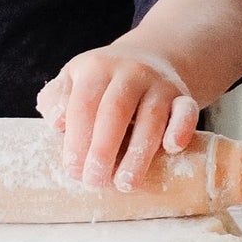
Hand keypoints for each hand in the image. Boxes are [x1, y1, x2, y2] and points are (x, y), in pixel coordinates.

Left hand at [36, 42, 199, 192]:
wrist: (150, 58)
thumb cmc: (102, 83)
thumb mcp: (73, 80)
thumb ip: (55, 99)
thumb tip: (58, 122)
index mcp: (96, 68)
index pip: (83, 104)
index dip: (76, 140)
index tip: (73, 171)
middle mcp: (129, 71)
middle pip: (115, 110)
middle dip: (103, 150)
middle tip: (95, 182)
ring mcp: (158, 83)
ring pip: (151, 115)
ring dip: (138, 153)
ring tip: (125, 184)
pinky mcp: (182, 96)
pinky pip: (186, 110)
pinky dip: (182, 128)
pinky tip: (171, 148)